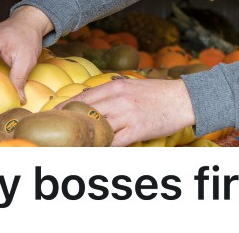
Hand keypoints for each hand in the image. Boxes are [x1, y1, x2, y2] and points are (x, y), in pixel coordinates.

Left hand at [66, 78, 195, 146]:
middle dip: (69, 123)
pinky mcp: (137, 129)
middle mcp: (119, 99)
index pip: (83, 98)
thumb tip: (92, 100)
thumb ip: (112, 92)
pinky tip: (95, 152)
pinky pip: (114, 142)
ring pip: (97, 129)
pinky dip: (103, 148)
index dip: (65, 108)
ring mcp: (128, 115)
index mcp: (115, 86)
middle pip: (85, 113)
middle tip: (57, 134)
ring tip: (72, 146)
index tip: (54, 116)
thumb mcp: (132, 86)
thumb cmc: (158, 93)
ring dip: (85, 138)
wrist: (184, 99)